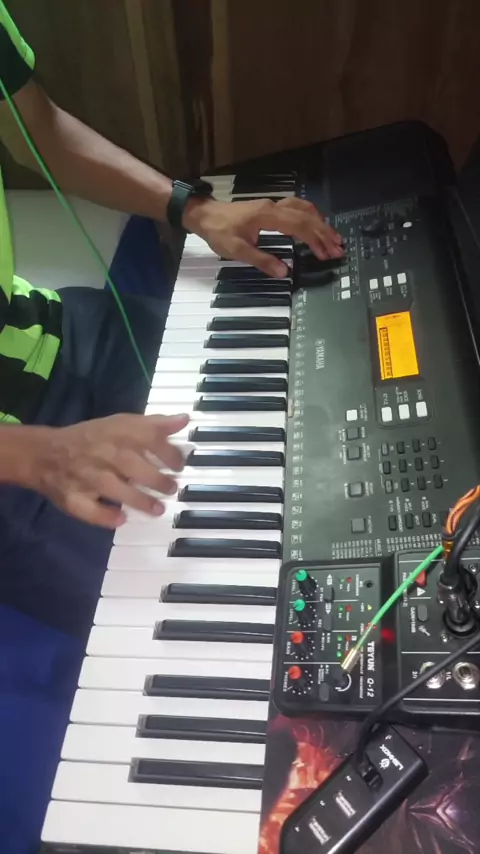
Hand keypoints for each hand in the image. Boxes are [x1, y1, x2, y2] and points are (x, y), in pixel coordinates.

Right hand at [27, 413, 188, 527]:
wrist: (45, 453)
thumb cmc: (91, 439)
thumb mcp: (121, 424)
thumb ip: (153, 424)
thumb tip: (183, 420)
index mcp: (116, 433)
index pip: (148, 438)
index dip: (170, 453)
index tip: (180, 465)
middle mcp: (103, 454)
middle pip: (133, 465)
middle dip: (157, 480)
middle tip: (171, 488)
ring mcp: (87, 477)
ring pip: (115, 489)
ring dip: (139, 500)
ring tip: (158, 508)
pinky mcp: (74, 498)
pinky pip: (90, 510)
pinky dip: (105, 516)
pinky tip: (121, 519)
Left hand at [183, 196, 343, 276]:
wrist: (205, 215)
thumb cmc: (219, 232)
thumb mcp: (237, 251)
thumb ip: (262, 261)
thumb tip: (284, 272)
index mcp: (268, 216)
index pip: (299, 226)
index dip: (315, 240)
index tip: (326, 253)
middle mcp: (274, 207)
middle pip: (306, 216)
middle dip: (324, 233)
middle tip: (338, 248)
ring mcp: (272, 205)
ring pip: (303, 209)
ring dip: (319, 222)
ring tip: (332, 237)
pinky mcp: (270, 208)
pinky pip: (296, 208)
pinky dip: (310, 216)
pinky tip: (315, 223)